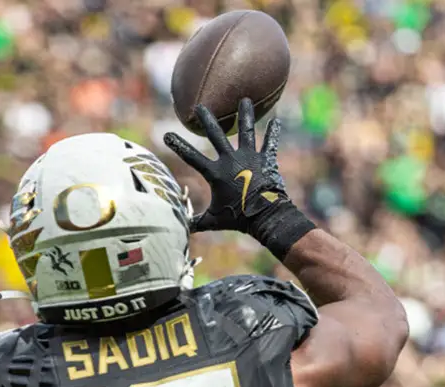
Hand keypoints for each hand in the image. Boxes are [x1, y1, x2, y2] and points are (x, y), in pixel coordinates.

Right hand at [164, 99, 288, 233]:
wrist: (265, 216)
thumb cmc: (238, 219)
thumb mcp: (213, 221)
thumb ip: (195, 222)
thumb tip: (179, 230)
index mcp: (216, 173)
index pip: (192, 157)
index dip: (178, 145)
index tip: (167, 134)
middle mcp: (231, 160)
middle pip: (216, 136)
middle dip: (207, 120)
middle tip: (200, 107)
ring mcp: (249, 158)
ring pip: (246, 131)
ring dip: (245, 115)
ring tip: (245, 99)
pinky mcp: (266, 160)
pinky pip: (269, 144)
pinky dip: (273, 134)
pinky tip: (277, 121)